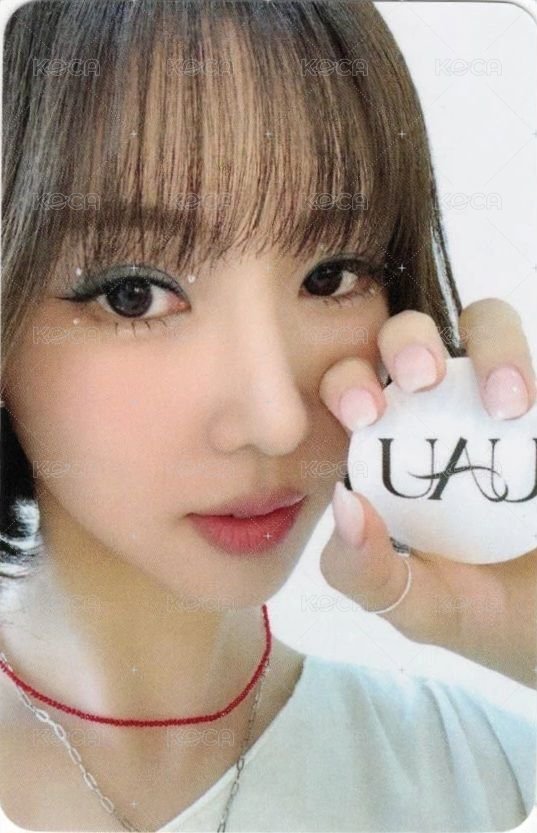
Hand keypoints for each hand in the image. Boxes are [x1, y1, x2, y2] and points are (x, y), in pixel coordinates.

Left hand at [318, 299, 536, 686]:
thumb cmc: (489, 615)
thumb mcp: (420, 609)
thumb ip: (366, 573)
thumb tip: (345, 505)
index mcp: (391, 452)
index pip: (354, 391)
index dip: (347, 384)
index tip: (364, 415)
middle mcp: (443, 414)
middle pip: (410, 341)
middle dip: (406, 341)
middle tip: (419, 378)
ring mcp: (502, 402)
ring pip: (487, 326)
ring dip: (491, 344)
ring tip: (508, 405)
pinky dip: (531, 367)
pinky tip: (529, 411)